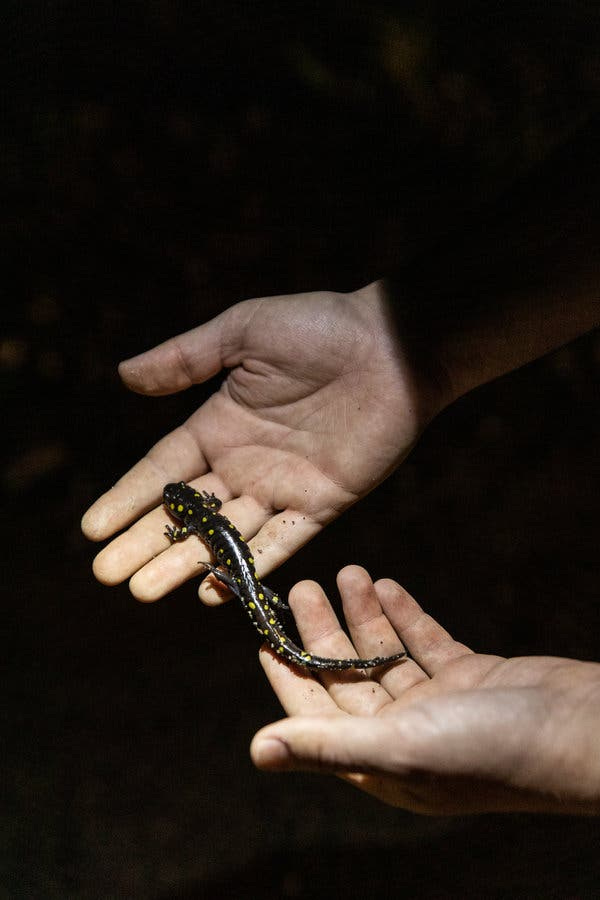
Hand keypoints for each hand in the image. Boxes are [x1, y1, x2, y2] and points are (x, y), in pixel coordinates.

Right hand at [81, 283, 442, 601]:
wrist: (394, 346)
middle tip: (107, 575)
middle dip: (145, 542)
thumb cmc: (320, 328)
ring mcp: (281, 487)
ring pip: (224, 535)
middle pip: (185, 512)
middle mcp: (243, 461)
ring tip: (143, 590)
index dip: (127, 498)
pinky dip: (249, 567)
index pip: (163, 469)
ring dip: (184, 563)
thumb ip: (186, 358)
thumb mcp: (243, 331)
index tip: (92, 529)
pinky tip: (213, 591)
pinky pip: (280, 543)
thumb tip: (123, 374)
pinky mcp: (321, 503)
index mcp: (219, 423)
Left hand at [251, 566, 599, 814]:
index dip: (286, 675)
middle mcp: (404, 735)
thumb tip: (257, 752)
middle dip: (322, 631)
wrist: (582, 731)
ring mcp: (439, 705)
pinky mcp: (470, 677)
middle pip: (348, 677)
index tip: (263, 635)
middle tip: (303, 586)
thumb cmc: (491, 749)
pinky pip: (425, 642)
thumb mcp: (399, 745)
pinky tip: (387, 584)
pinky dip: (405, 615)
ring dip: (363, 615)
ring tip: (346, 572)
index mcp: (380, 762)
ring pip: (385, 653)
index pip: (316, 716)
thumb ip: (327, 744)